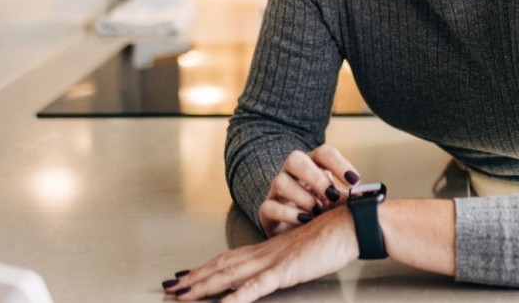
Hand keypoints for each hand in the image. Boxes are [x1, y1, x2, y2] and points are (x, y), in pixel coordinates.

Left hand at [164, 208, 358, 301]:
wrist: (348, 224)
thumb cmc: (331, 237)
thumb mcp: (301, 252)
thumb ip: (285, 261)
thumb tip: (276, 269)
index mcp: (267, 250)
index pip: (227, 259)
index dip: (204, 268)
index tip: (185, 276)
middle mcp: (264, 254)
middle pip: (220, 267)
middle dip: (194, 279)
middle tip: (170, 288)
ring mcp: (272, 262)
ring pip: (229, 275)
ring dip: (203, 286)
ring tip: (182, 295)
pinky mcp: (284, 271)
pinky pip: (256, 287)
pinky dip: (237, 298)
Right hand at [259, 144, 359, 236]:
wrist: (296, 233)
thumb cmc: (322, 212)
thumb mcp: (338, 203)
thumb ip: (350, 199)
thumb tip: (368, 201)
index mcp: (313, 165)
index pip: (324, 153)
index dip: (339, 164)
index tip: (355, 182)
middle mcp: (292, 173)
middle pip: (295, 159)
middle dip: (315, 177)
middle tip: (332, 195)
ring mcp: (277, 191)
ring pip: (281, 182)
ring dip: (303, 197)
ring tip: (317, 212)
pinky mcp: (267, 210)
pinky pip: (270, 206)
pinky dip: (289, 214)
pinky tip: (304, 220)